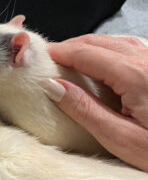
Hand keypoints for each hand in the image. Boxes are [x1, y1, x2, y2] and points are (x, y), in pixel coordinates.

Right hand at [47, 34, 147, 171]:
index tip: (41, 56)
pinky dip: (103, 49)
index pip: (85, 53)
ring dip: (85, 46)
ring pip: (110, 41)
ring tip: (68, 58)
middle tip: (50, 58)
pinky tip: (96, 60)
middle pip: (96, 42)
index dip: (59, 52)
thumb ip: (84, 109)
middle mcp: (146, 59)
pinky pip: (124, 47)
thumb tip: (52, 86)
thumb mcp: (121, 138)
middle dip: (69, 47)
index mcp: (135, 75)